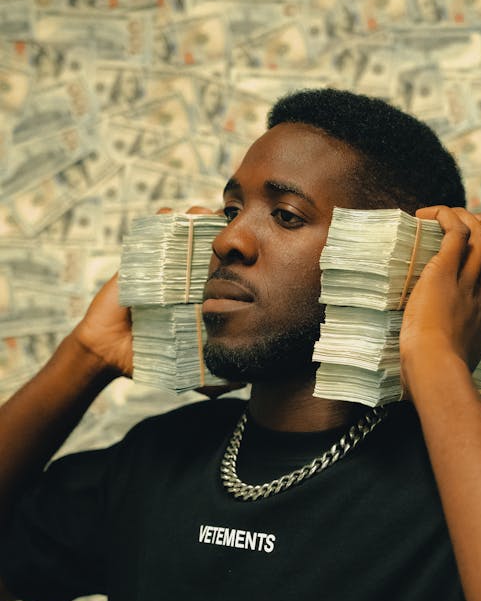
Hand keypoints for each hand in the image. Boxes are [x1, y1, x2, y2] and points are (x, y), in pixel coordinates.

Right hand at [70, 206, 224, 383]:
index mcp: (198, 295)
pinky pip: (150, 230)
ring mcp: (162, 265)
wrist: (110, 352)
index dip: (235, 256)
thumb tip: (240, 386)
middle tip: (227, 223)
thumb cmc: (149, 356)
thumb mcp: (184, 367)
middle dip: (218, 228)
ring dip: (192, 217)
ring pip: (181, 230)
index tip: (250, 246)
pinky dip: (161, 218)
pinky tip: (169, 215)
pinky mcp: (138, 259)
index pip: (222, 269)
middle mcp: (183, 276)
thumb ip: (209, 376)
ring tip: (201, 214)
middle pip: (206, 242)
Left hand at [399, 207, 480, 396]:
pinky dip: (446, 218)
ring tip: (446, 214)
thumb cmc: (438, 375)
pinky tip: (431, 215)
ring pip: (480, 235)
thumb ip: (457, 355)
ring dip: (466, 218)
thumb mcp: (458, 363)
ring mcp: (465, 282)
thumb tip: (440, 365)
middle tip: (477, 217)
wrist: (436, 368)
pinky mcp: (444, 273)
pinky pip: (454, 233)